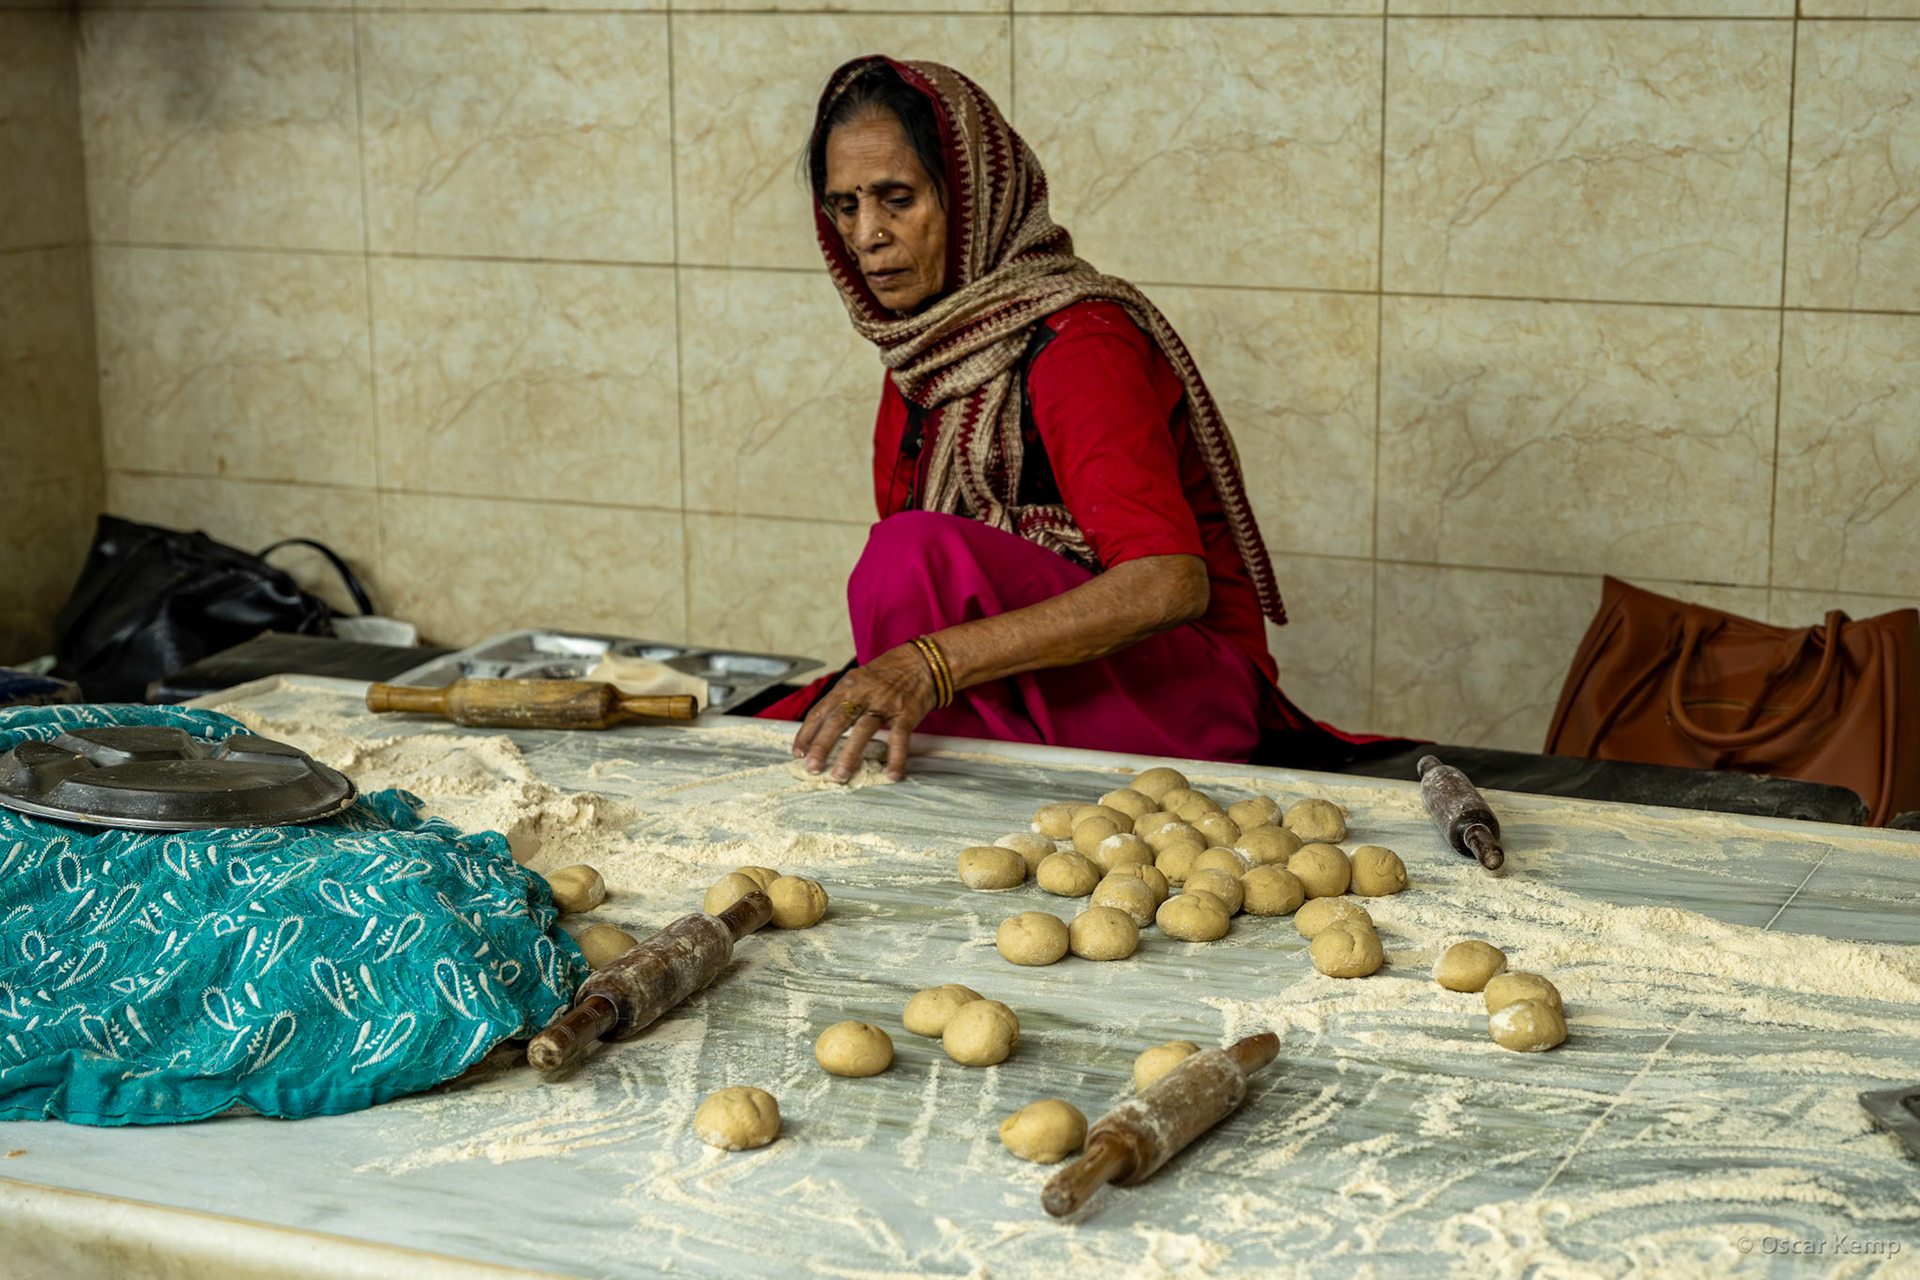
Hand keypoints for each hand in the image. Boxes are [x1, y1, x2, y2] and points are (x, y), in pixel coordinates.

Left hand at [792, 644, 939, 781]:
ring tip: (840, 775)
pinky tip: (891, 775)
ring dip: (850, 755)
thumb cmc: (888, 672)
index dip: (806, 733)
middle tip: (812, 768)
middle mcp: (863, 694)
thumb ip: (842, 699)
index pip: (820, 710)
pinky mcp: (906, 713)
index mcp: (847, 685)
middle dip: (821, 746)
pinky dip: (895, 758)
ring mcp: (885, 703)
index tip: (798, 752)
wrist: (923, 661)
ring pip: (863, 730)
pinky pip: (899, 738)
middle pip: (836, 721)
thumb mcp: (859, 678)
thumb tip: (822, 726)